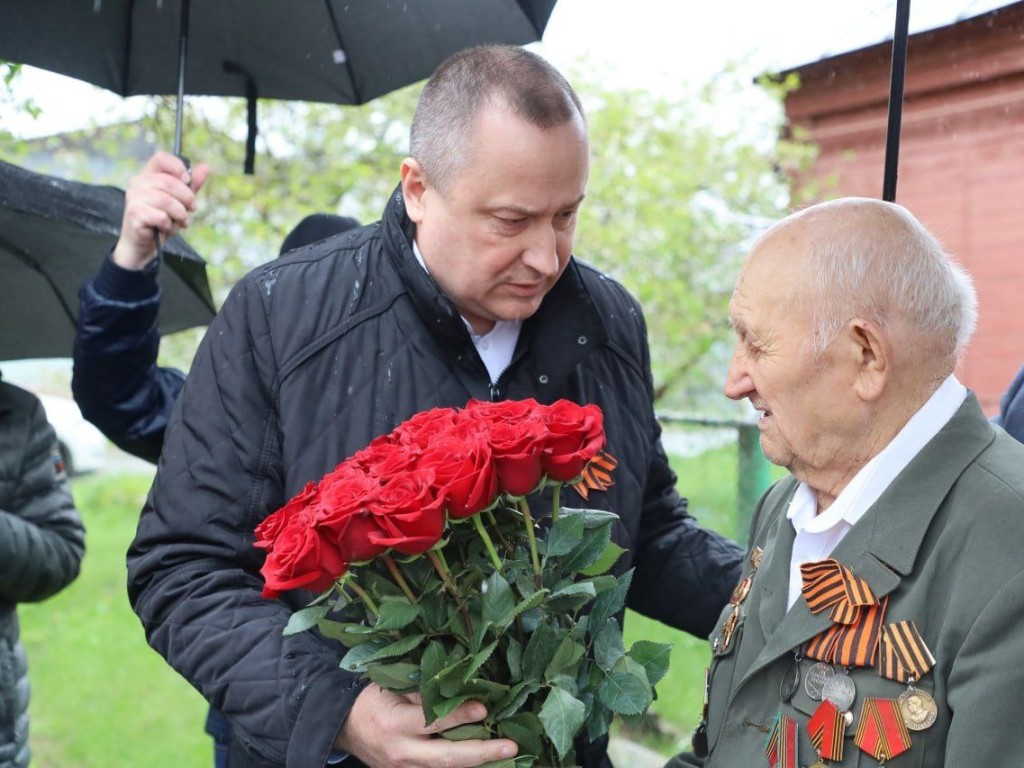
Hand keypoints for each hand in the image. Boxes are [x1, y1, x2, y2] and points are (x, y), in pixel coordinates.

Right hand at [112, 151, 209, 270]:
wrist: (144, 243)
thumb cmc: (161, 220)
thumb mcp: (180, 201)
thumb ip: (191, 185)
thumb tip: (205, 167)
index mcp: (148, 175)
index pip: (161, 158)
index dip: (178, 168)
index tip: (188, 182)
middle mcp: (138, 182)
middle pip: (168, 181)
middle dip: (187, 198)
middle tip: (192, 210)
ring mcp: (134, 197)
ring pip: (166, 201)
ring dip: (180, 214)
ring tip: (181, 222)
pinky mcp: (134, 213)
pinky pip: (161, 216)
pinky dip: (170, 225)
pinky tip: (167, 227)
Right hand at [334, 684, 517, 767]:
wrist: (347, 727)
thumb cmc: (373, 700)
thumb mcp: (394, 689)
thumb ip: (425, 692)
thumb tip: (463, 688)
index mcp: (395, 723)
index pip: (432, 722)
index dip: (459, 716)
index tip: (484, 708)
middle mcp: (401, 752)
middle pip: (445, 759)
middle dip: (481, 753)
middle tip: (510, 747)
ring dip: (477, 764)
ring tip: (506, 755)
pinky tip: (484, 762)